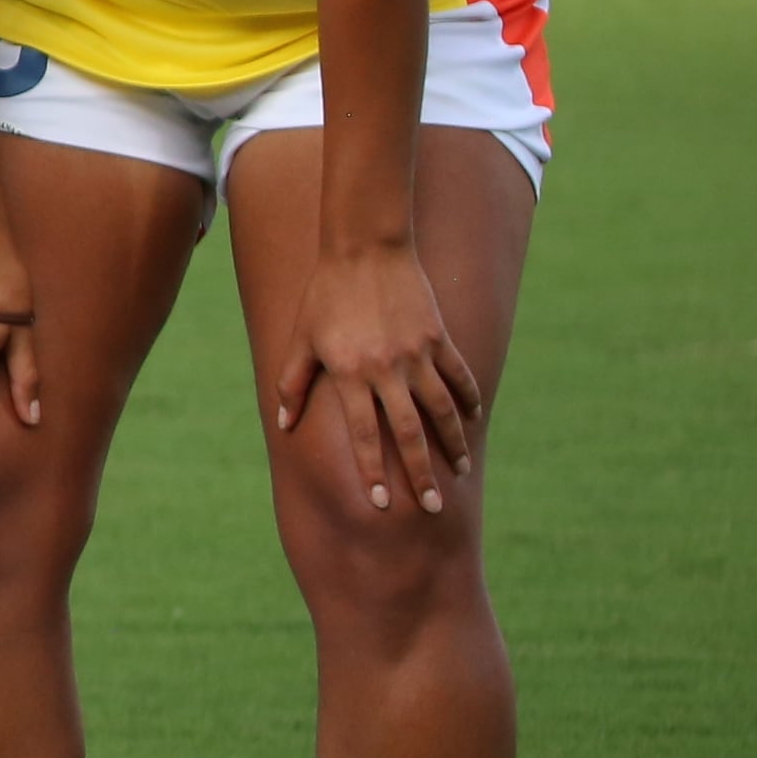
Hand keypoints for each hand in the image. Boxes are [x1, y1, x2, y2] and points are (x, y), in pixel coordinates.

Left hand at [276, 238, 484, 515]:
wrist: (364, 248)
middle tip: (434, 508)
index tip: (381, 503)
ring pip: (442, 411)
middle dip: (421, 474)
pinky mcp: (439, 339)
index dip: (372, 470)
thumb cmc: (325, 295)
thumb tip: (282, 422)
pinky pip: (459, 378)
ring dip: (454, 444)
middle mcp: (387, 370)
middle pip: (410, 433)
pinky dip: (468, 401)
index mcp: (351, 374)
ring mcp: (418, 355)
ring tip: (461, 471)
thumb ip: (293, 382)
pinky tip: (474, 421)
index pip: (364, 434)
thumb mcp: (301, 338)